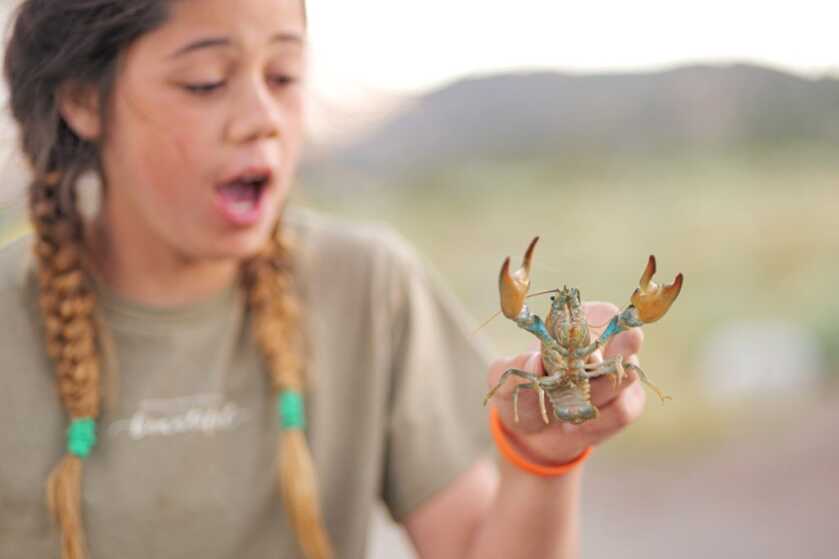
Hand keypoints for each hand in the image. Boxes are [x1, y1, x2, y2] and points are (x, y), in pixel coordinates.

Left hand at [486, 301, 646, 464]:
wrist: (533, 433)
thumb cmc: (521, 391)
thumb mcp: (506, 379)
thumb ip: (518, 368)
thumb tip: (535, 359)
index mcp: (578, 325)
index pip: (605, 315)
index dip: (598, 330)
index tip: (579, 349)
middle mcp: (606, 345)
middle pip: (624, 343)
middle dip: (602, 363)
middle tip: (581, 376)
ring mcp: (620, 374)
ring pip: (623, 379)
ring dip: (593, 396)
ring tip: (564, 409)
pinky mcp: (627, 404)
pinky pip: (622, 410)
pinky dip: (598, 421)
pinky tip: (576, 425)